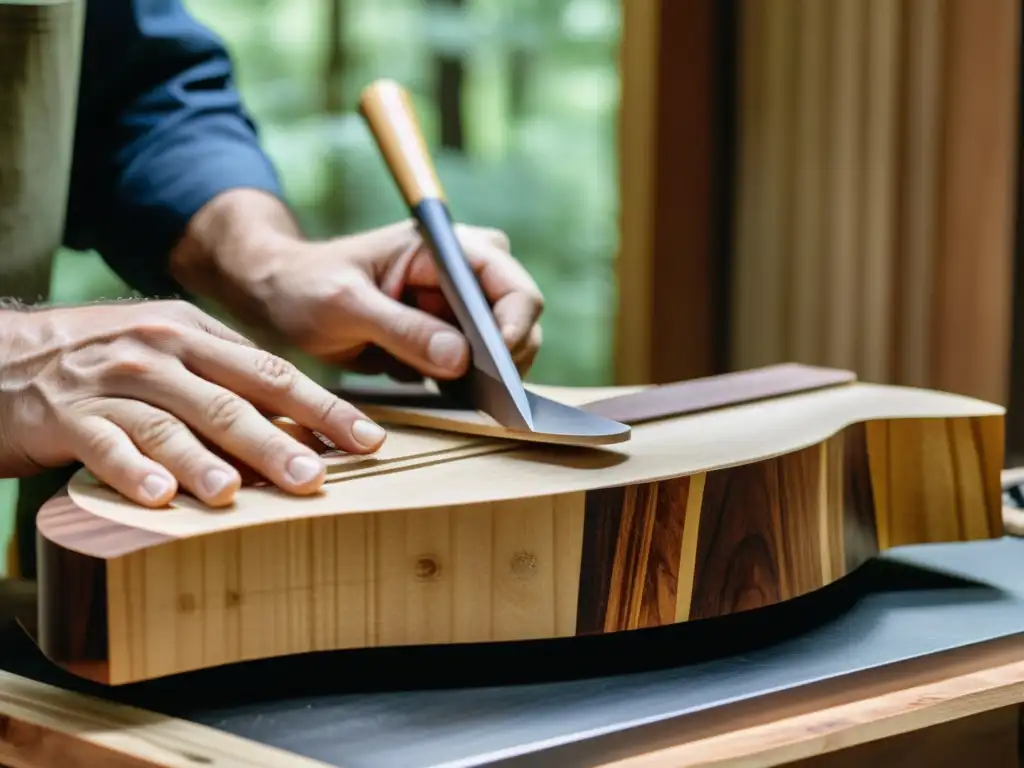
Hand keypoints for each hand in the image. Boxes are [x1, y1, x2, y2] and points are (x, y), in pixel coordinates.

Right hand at [0, 300, 386, 507]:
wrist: (1, 352)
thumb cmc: (100, 359)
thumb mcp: (168, 349)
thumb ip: (225, 376)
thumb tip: (297, 423)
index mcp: (194, 334)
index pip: (272, 372)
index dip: (323, 407)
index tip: (367, 438)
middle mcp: (160, 353)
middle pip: (232, 399)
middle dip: (280, 440)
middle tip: (318, 477)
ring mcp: (112, 383)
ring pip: (172, 424)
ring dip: (208, 461)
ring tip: (238, 494)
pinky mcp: (65, 417)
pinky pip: (103, 445)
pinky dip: (131, 472)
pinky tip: (158, 498)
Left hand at [170, 192, 544, 382]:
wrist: (280, 296)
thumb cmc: (307, 285)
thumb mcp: (346, 305)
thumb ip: (402, 329)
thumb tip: (459, 359)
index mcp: (446, 248)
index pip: (512, 285)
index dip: (514, 326)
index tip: (496, 363)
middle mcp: (463, 274)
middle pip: (520, 318)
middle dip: (505, 356)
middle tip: (481, 390)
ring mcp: (459, 308)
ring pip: (504, 349)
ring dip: (487, 376)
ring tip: (449, 389)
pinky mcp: (447, 338)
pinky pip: (477, 368)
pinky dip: (467, 386)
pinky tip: (438, 391)